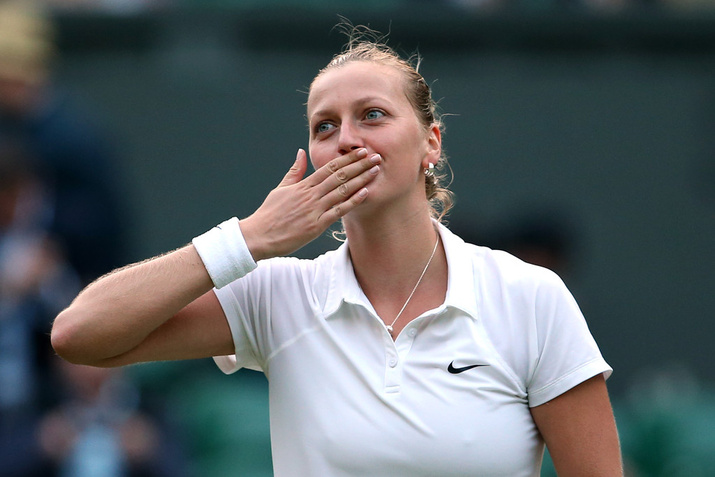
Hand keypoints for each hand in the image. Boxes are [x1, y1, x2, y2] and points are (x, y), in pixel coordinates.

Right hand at [240, 148, 380, 259]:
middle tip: (376, 156)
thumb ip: (294, 171)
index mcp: (303, 185)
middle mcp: (311, 195)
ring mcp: (314, 209)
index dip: (347, 158)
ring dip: (361, 179)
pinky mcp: (317, 225)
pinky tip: (366, 193)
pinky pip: (339, 211)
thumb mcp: (281, 188)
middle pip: (340, 176)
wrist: (259, 235)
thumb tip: (300, 152)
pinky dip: (353, 201)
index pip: (329, 167)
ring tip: (375, 170)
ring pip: (342, 190)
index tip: (361, 151)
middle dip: (359, 165)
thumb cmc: (270, 213)